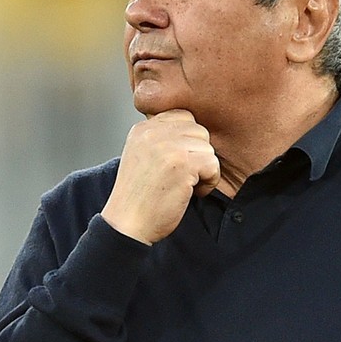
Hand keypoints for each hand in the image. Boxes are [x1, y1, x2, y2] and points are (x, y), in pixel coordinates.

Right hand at [101, 110, 220, 244]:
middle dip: (197, 154)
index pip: (182, 117)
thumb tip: (192, 130)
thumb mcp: (140, 155)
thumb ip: (160, 138)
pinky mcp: (183, 163)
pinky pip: (213, 164)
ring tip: (184, 185)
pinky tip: (190, 192)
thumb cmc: (138, 196)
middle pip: (198, 131)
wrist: (127, 224)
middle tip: (181, 176)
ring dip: (203, 169)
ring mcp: (168, 146)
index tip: (176, 162)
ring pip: (208, 147)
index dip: (187, 141)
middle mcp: (153, 132)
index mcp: (142, 129)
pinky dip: (208, 182)